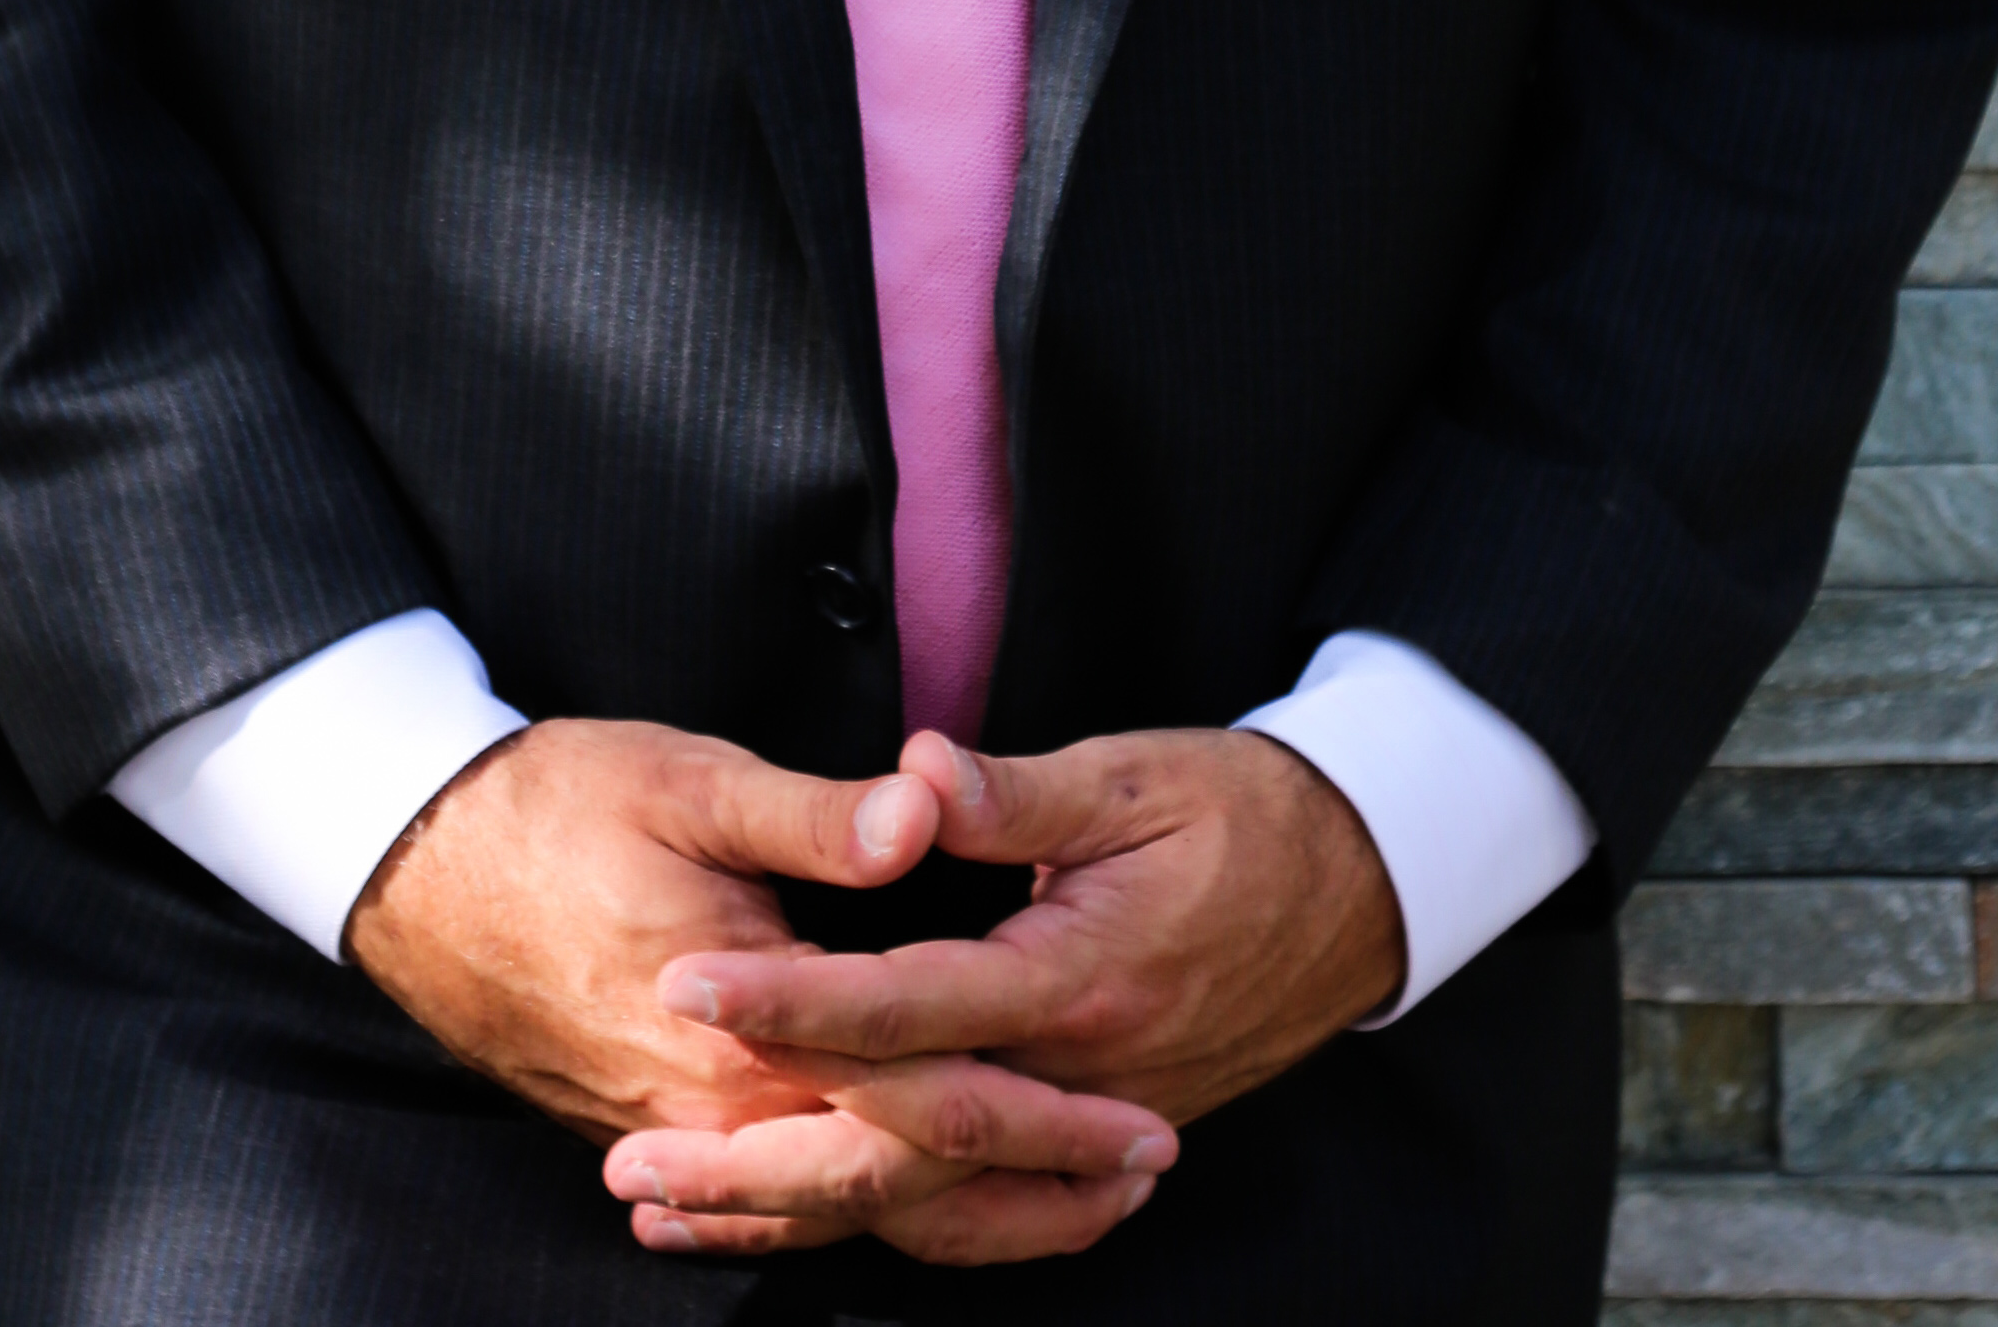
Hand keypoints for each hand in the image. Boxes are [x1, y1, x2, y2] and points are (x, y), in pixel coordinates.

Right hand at [345, 718, 1174, 1267]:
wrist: (418, 866)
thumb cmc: (556, 805)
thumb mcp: (692, 780)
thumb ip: (819, 815)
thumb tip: (928, 811)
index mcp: (748, 1031)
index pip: (926, 1099)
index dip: (1041, 1112)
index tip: (1136, 1116)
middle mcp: (720, 1111)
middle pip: (903, 1180)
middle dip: (1033, 1182)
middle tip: (1143, 1168)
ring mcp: (683, 1136)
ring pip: (844, 1213)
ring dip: (966, 1213)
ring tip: (1072, 1207)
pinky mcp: (657, 1131)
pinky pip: (778, 1208)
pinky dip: (857, 1220)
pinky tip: (907, 1218)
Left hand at [609, 726, 1400, 1254]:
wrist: (1363, 887)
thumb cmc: (1244, 810)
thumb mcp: (1132, 773)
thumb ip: (1011, 791)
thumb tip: (912, 775)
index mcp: (1074, 978)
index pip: (904, 1007)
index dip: (790, 1001)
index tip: (687, 988)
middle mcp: (1074, 1074)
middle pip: (895, 1145)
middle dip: (756, 1159)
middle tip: (635, 1167)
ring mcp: (1086, 1120)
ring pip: (926, 1201)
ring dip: (796, 1213)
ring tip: (674, 1217)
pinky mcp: (1090, 1133)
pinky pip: (974, 1209)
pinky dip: (883, 1224)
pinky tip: (800, 1223)